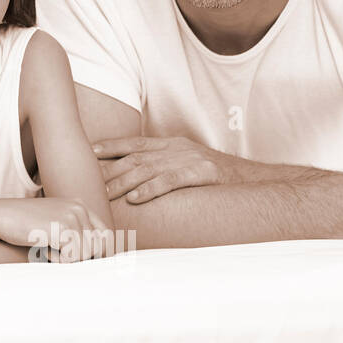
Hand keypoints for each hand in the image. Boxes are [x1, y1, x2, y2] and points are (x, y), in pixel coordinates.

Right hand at [0, 196, 111, 260]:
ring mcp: (72, 216)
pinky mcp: (63, 228)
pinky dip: (57, 259)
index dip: (100, 252)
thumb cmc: (24, 226)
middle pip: (100, 246)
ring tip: (48, 248)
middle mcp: (79, 208)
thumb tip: (98, 258)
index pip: (106, 234)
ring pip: (86, 254)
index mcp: (79, 206)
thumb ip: (74, 234)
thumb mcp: (54, 225)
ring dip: (67, 259)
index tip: (87, 263)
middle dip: (83, 257)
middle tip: (60, 254)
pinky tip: (42, 248)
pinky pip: (72, 257)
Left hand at [93, 135, 246, 203]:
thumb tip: (134, 178)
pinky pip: (171, 181)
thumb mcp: (187, 163)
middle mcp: (176, 149)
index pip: (134, 144)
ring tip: (104, 194)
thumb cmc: (216, 177)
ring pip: (148, 169)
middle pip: (135, 158)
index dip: (110, 147)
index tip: (89, 152)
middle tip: (88, 182)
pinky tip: (134, 198)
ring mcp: (189, 159)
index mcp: (171, 144)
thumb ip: (163, 166)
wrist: (254, 178)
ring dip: (123, 182)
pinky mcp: (202, 173)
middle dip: (110, 170)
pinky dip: (150, 189)